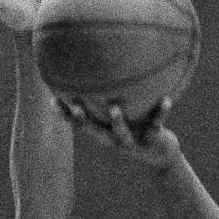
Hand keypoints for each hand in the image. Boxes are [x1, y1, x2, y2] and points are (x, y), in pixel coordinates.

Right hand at [59, 97, 180, 169]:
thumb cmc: (136, 127)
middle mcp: (113, 138)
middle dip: (84, 120)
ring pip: (122, 133)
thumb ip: (110, 95)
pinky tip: (166, 100)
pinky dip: (160, 113)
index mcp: (103, 131)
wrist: (159, 154)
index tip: (52, 99)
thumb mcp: (121, 114)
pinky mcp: (151, 141)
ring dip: (118, 121)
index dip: (65, 114)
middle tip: (76, 106)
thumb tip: (99, 64)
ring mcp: (131, 141)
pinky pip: (156, 126)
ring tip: (114, 108)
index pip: (79, 123)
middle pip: (94, 130)